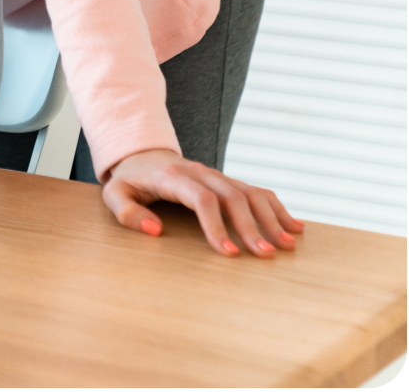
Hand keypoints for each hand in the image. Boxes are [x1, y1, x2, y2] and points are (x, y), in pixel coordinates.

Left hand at [103, 149, 303, 256]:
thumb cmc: (129, 180)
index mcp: (172, 176)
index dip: (217, 226)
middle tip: (265, 256)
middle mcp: (200, 172)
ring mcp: (216, 174)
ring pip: (250, 192)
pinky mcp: (226, 180)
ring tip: (286, 246)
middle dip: (251, 227)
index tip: (229, 254)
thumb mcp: (115, 194)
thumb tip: (155, 231)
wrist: (141, 154)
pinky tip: (294, 227)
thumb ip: (128, 212)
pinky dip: (277, 207)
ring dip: (271, 218)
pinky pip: (256, 191)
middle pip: (232, 196)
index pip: (202, 199)